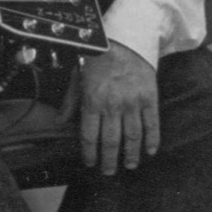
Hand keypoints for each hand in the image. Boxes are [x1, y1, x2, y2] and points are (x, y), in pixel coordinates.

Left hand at [78, 42, 158, 174]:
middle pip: (111, 141)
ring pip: (133, 137)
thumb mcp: (78, 76)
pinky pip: (152, 124)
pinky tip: (150, 151)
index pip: (89, 136)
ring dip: (131, 155)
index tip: (90, 164)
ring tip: (129, 166)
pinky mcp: (150, 98)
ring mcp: (133, 103)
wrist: (126, 39)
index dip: (89, 153)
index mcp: (92, 100)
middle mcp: (112, 105)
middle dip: (109, 160)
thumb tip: (60, 122)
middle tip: (109, 172)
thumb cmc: (98, 58)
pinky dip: (152, 140)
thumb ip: (70, 101)